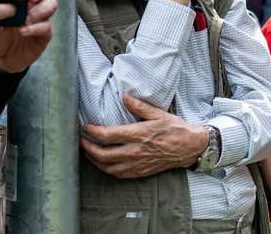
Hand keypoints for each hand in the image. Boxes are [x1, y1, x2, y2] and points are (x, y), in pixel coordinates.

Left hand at [81, 94, 207, 177]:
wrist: (189, 148)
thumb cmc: (175, 129)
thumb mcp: (159, 114)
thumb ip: (140, 106)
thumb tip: (125, 97)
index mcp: (138, 134)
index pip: (107, 135)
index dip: (92, 132)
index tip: (86, 127)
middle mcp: (135, 151)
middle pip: (102, 154)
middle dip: (87, 148)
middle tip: (81, 141)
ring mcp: (136, 163)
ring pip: (107, 167)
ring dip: (94, 160)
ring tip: (88, 152)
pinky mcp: (140, 172)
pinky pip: (117, 174)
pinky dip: (106, 169)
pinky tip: (103, 163)